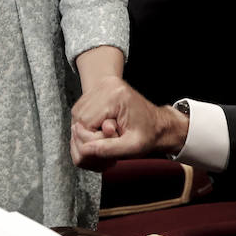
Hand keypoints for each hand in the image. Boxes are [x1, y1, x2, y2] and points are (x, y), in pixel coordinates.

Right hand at [69, 79, 185, 167]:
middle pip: (79, 121)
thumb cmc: (149, 134)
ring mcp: (100, 86)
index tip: (113, 141)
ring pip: (77, 119)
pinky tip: (103, 132)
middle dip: (91, 138)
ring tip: (108, 139)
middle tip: (111, 144)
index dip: (95, 140)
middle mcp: (106, 85)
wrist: (158, 125)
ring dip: (89, 134)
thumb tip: (84, 150)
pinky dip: (89, 128)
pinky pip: (80, 115)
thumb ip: (108, 149)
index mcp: (116, 95)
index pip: (85, 124)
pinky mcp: (97, 91)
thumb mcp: (132, 147)